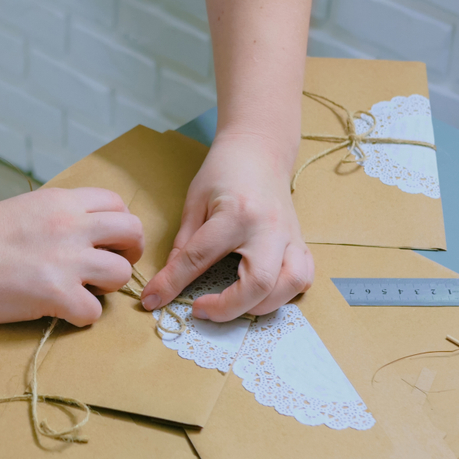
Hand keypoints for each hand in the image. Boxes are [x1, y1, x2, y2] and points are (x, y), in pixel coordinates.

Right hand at [0, 187, 143, 325]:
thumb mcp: (28, 207)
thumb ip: (60, 215)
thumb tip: (83, 230)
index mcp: (64, 202)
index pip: (118, 204)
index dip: (119, 225)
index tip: (108, 241)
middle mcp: (73, 226)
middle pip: (133, 233)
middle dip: (129, 252)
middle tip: (111, 266)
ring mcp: (67, 261)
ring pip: (121, 273)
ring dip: (107, 286)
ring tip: (83, 291)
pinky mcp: (56, 294)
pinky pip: (94, 312)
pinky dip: (82, 316)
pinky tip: (63, 312)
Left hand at [141, 134, 312, 320]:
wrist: (259, 149)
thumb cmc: (223, 173)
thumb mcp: (194, 204)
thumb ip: (183, 247)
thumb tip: (165, 285)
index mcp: (235, 214)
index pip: (199, 258)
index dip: (172, 284)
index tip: (154, 301)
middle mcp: (268, 228)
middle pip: (259, 283)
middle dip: (228, 308)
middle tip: (201, 309)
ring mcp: (290, 236)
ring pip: (289, 285)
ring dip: (260, 306)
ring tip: (234, 305)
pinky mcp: (301, 242)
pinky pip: (304, 277)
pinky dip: (285, 294)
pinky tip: (263, 294)